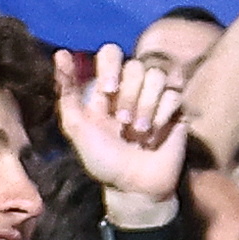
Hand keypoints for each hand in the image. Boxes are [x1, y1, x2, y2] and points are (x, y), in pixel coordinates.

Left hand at [58, 44, 189, 218]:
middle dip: (129, 95)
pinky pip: (175, 95)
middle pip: (135, 65)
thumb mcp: (76, 127)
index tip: (107, 90)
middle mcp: (133, 89)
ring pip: (157, 76)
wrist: (135, 186)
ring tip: (139, 131)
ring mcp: (157, 99)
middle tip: (123, 122)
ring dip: (146, 105)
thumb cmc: (103, 160)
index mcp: (107, 89)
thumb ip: (67, 92)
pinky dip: (163, 115)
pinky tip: (156, 134)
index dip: (110, 66)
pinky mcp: (177, 111)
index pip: (111, 53)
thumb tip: (60, 53)